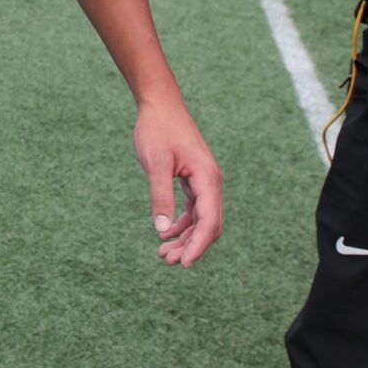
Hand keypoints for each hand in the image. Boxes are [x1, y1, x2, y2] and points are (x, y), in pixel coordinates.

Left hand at [133, 99, 222, 267]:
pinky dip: (181, 223)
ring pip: (200, 219)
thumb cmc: (157, 129)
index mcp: (208, 179)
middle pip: (208, 225)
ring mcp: (204, 181)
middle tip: (167, 261)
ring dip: (185, 237)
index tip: (184, 263)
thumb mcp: (155, 163)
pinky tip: (166, 232)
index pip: (209, 222)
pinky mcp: (194, 179)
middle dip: (190, 246)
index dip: (198, 246)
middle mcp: (211, 182)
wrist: (160, 105)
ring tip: (163, 253)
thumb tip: (161, 229)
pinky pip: (193, 208)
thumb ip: (160, 195)